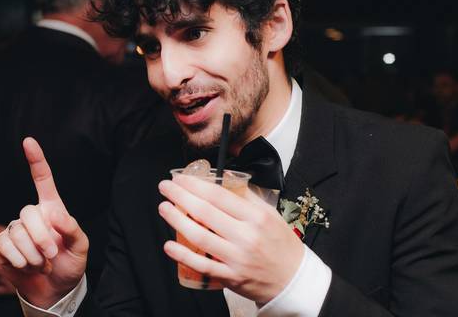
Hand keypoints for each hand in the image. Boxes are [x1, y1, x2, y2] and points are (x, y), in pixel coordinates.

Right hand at [0, 137, 88, 307]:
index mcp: (52, 209)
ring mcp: (16, 230)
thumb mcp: (81, 247)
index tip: (28, 141)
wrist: (54, 290)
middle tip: (52, 253)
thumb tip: (54, 215)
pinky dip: (18, 259)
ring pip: (15, 231)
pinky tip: (27, 266)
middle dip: (41, 237)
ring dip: (32, 252)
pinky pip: (4, 245)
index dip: (36, 160)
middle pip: (27, 212)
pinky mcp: (4, 247)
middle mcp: (32, 216)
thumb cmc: (70, 264)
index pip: (43, 180)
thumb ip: (72, 228)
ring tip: (42, 263)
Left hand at [158, 175, 304, 304]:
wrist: (293, 279)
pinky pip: (202, 265)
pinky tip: (169, 245)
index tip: (180, 178)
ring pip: (200, 237)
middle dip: (181, 196)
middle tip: (165, 187)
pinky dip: (183, 255)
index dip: (196, 185)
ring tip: (164, 208)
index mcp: (256, 217)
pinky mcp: (231, 277)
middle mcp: (246, 236)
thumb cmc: (281, 245)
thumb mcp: (270, 214)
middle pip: (206, 213)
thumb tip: (226, 176)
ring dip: (177, 220)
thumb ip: (248, 195)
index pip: (219, 196)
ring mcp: (237, 258)